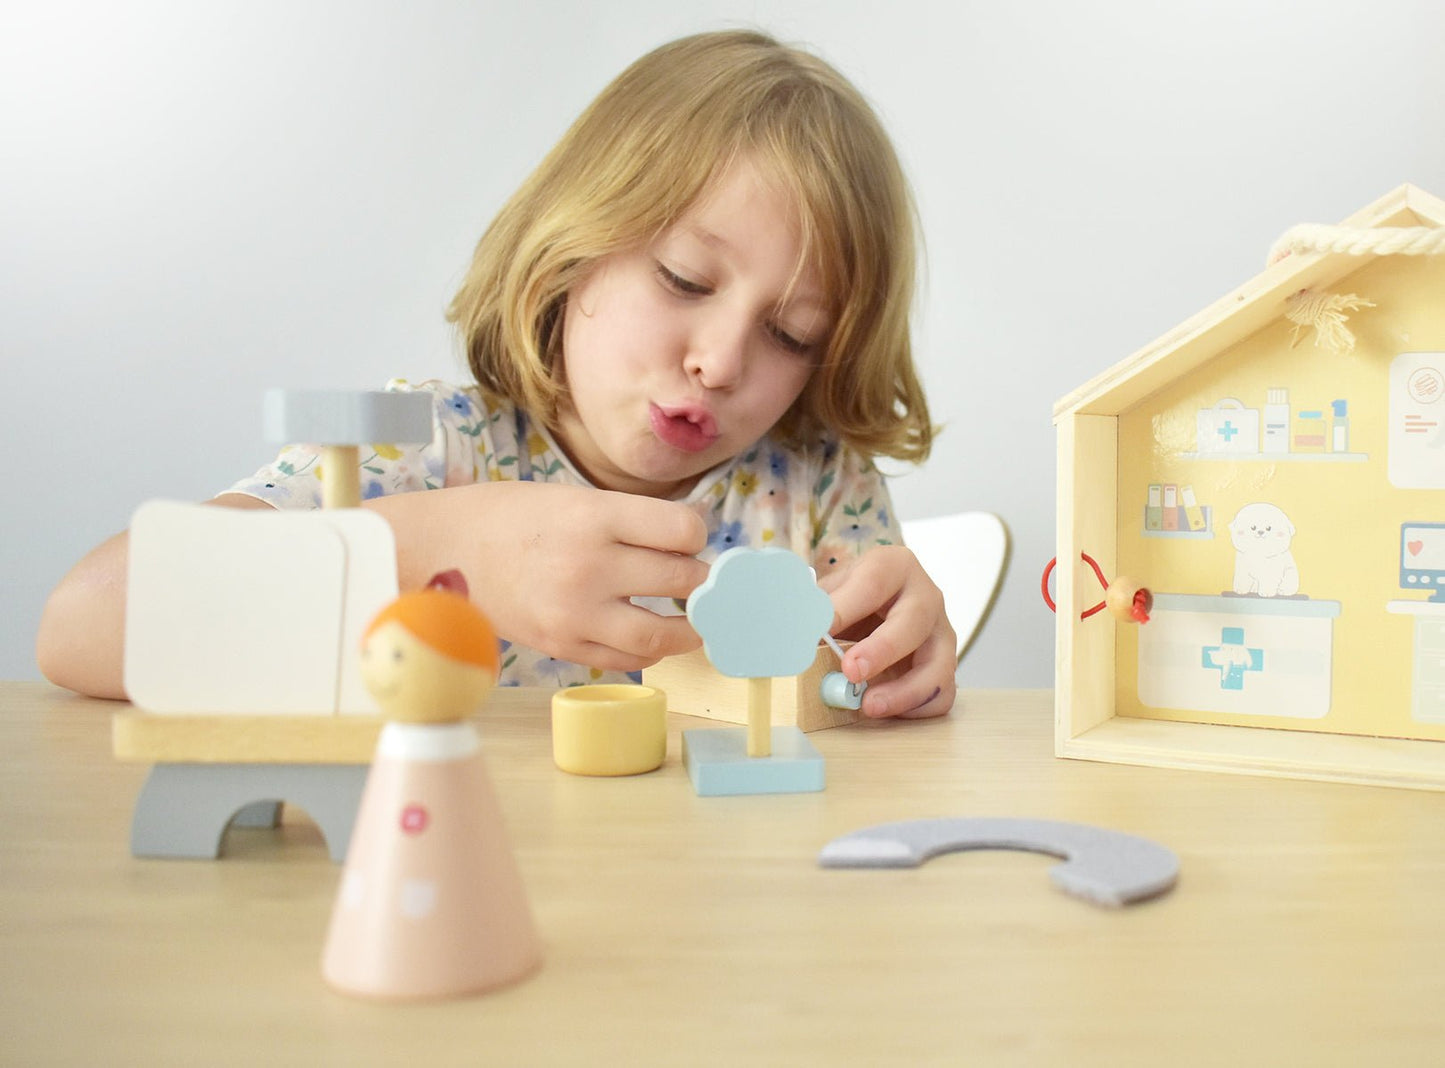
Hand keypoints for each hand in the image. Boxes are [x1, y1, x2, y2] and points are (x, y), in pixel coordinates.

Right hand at [371, 482, 709, 672]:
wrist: (441, 553)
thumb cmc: (509, 517)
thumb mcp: (572, 497)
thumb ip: (628, 519)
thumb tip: (689, 540)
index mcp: (593, 517)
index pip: (683, 530)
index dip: (696, 534)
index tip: (689, 537)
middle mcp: (589, 566)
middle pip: (682, 580)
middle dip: (698, 579)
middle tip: (695, 578)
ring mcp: (576, 614)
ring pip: (662, 634)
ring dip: (688, 629)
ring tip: (691, 620)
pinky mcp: (563, 647)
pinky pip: (627, 660)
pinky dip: (648, 651)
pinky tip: (647, 635)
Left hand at [817, 546, 956, 718]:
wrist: (878, 607)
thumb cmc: (853, 598)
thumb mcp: (834, 592)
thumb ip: (817, 609)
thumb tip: (793, 633)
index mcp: (894, 567)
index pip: (873, 583)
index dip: (846, 608)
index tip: (820, 629)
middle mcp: (926, 597)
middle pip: (913, 622)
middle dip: (882, 650)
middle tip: (851, 671)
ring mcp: (941, 634)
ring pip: (939, 664)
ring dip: (905, 690)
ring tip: (869, 706)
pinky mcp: (945, 666)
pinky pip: (943, 693)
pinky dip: (915, 708)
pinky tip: (886, 710)